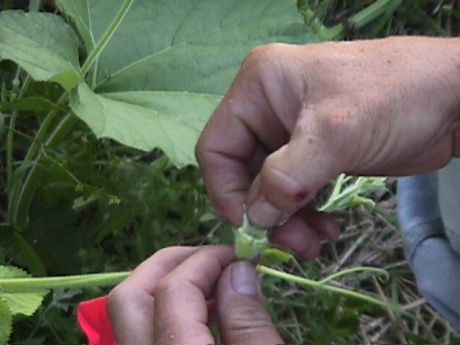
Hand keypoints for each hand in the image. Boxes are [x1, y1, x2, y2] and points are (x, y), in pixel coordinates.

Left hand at [108, 246, 283, 344]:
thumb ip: (250, 324)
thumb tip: (236, 270)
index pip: (173, 292)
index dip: (206, 262)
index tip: (238, 256)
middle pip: (129, 298)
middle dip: (171, 264)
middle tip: (211, 259)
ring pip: (128, 315)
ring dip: (164, 284)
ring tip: (209, 281)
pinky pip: (140, 333)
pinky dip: (165, 310)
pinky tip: (201, 312)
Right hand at [196, 36, 459, 257]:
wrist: (453, 99)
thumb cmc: (392, 98)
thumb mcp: (334, 135)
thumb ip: (286, 178)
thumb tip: (255, 219)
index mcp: (259, 88)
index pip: (216, 146)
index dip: (225, 190)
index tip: (249, 225)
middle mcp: (267, 109)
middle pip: (243, 173)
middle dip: (266, 212)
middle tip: (296, 243)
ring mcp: (290, 133)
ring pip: (268, 188)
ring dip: (287, 220)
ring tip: (317, 241)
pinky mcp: (314, 154)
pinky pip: (293, 192)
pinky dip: (304, 215)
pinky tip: (328, 229)